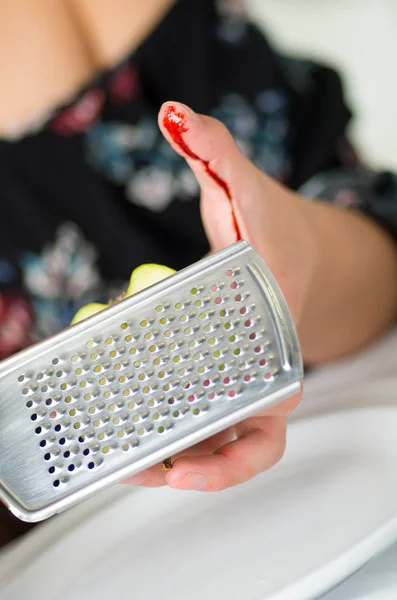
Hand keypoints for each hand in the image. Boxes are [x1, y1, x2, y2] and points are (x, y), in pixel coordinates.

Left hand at [122, 101, 313, 490]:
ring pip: (226, 446)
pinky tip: (132, 440)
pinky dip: (175, 440)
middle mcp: (273, 372)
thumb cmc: (269, 229)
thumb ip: (215, 151)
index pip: (269, 404)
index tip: (183, 469)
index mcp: (282, 338)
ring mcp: (250, 383)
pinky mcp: (227, 384)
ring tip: (127, 468)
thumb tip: (172, 113)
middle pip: (247, 443)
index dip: (233, 453)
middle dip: (201, 472)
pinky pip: (206, 425)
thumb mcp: (245, 189)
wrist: (288, 254)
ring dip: (180, 465)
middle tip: (144, 477)